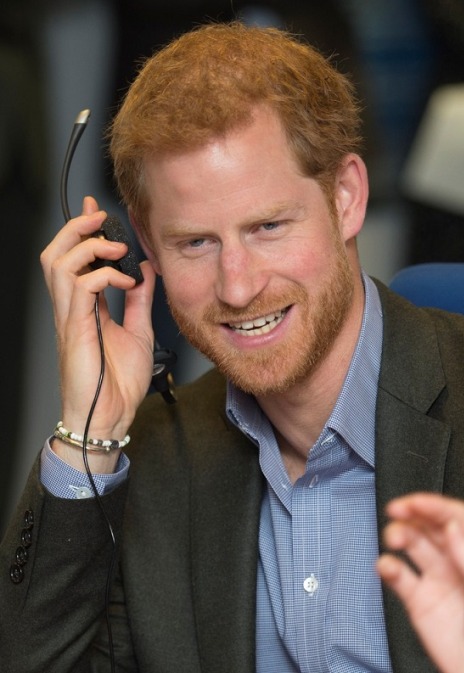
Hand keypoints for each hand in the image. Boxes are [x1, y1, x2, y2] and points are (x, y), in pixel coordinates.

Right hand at [41, 196, 155, 471]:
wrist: (111, 416)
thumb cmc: (118, 382)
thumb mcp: (139, 330)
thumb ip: (139, 300)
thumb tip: (145, 271)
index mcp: (84, 308)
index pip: (76, 260)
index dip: (83, 232)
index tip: (97, 211)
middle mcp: (72, 309)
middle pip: (56, 255)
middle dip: (76, 230)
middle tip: (100, 219)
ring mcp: (70, 318)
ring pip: (59, 265)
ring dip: (89, 247)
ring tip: (115, 248)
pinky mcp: (75, 330)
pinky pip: (80, 289)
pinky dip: (103, 275)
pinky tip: (124, 280)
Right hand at [377, 493, 463, 672]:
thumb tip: (451, 528)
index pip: (456, 517)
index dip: (433, 505)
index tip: (413, 501)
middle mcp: (458, 561)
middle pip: (431, 525)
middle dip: (411, 514)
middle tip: (395, 510)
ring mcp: (438, 578)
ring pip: (413, 544)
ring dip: (399, 535)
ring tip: (392, 538)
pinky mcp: (419, 599)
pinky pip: (400, 576)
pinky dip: (388, 567)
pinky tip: (386, 566)